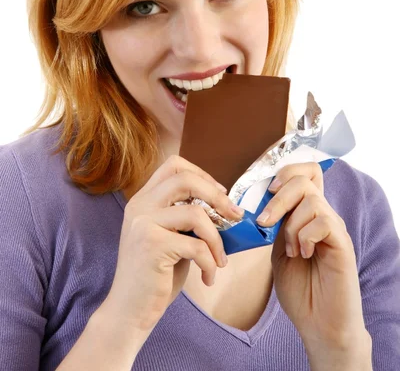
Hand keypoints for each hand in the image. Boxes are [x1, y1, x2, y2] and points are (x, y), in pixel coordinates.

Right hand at [104, 155, 243, 340]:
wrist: (128, 312)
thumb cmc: (155, 275)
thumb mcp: (169, 237)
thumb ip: (186, 217)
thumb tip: (226, 206)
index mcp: (143, 199)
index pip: (174, 165)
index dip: (202, 174)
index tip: (220, 194)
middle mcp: (140, 206)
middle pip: (186, 179)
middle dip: (218, 197)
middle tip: (235, 216)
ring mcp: (143, 224)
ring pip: (196, 213)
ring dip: (217, 239)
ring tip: (220, 259)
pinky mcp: (152, 246)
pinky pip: (197, 246)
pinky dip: (210, 263)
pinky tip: (208, 277)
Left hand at [256, 162, 369, 355]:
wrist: (319, 326)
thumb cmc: (300, 290)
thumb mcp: (277, 251)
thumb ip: (274, 225)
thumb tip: (257, 203)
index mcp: (307, 215)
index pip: (306, 172)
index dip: (285, 173)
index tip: (266, 193)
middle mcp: (324, 216)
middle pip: (304, 179)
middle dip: (277, 198)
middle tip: (265, 223)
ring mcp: (335, 229)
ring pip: (311, 200)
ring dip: (290, 224)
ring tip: (290, 250)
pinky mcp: (343, 244)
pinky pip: (323, 222)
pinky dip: (305, 236)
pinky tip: (303, 255)